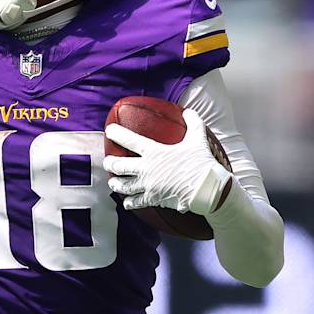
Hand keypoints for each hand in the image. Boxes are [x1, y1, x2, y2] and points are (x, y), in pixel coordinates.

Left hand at [103, 107, 230, 213]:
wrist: (206, 188)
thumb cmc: (201, 162)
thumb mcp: (198, 138)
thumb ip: (193, 123)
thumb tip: (189, 112)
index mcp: (154, 152)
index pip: (130, 140)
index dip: (117, 134)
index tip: (109, 131)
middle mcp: (147, 169)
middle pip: (120, 165)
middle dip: (110, 162)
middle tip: (107, 161)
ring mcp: (149, 185)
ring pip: (124, 185)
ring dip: (116, 183)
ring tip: (113, 182)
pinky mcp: (154, 199)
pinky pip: (136, 202)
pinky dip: (129, 202)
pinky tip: (126, 202)